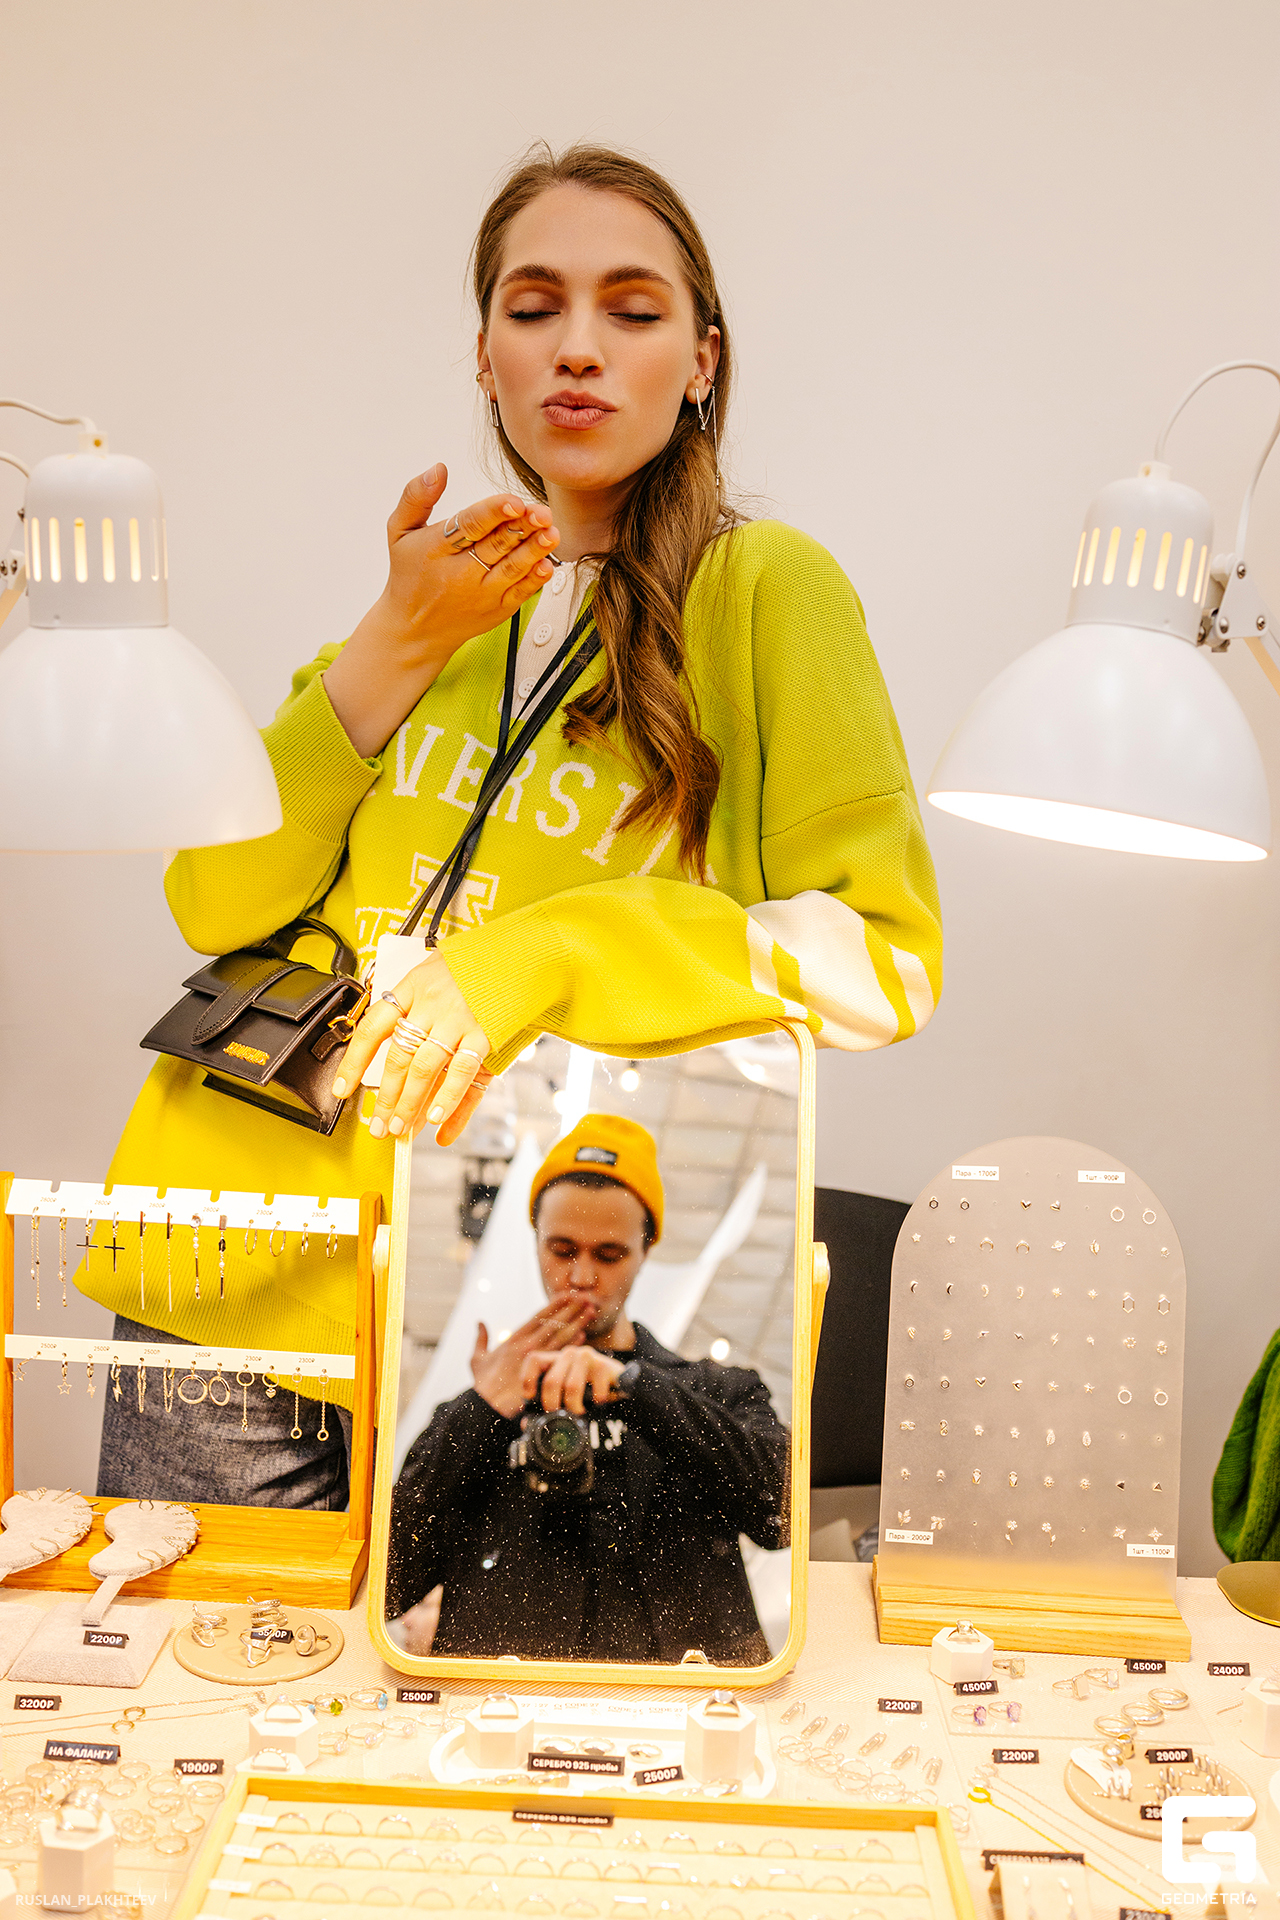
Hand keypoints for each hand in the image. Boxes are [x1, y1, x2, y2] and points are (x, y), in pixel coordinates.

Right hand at [323, 464, 560, 755]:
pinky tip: (548, 562)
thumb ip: (416, 497)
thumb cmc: (409, 574)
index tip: (514, 502)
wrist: (414, 630)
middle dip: (522, 527)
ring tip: (551, 532)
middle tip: (541, 512)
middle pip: (495, 546)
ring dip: (534, 550)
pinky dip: (535, 578)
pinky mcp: (497, 610)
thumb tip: (439, 469)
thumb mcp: (399, 532)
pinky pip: (520, 592)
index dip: (493, 513)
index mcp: (435, 550)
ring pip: (512, 569)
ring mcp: (480, 595)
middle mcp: (458, 574)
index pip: (468, 527)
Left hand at [331, 950, 490, 1143]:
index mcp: (412, 987)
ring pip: (424, 1069)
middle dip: (384, 1097)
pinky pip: (461, 1072)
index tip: (343, 1088)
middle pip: (398, 1057)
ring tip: (400, 1128)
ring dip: (409, 1104)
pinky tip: (436, 1119)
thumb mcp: (435, 973)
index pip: (373, 1028)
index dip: (354, 1062)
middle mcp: (431, 1004)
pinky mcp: (485, 1032)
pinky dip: (448, 1099)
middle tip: (377, 1124)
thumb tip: (391, 1048)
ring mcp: (458, 1019)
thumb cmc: (476, 966)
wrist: (522, 952)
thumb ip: (414, 1007)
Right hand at [471, 1293, 595, 1418]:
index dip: (555, 1304)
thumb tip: (479, 1322)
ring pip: (561, 1336)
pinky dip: (573, 1344)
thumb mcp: (478, 1358)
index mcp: (514, 1339)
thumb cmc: (483, 1384)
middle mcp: (527, 1345)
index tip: (568, 1294)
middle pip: (554, 1322)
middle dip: (571, 1309)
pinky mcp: (543, 1372)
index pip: (539, 1316)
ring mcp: (536, 1358)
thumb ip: (481, 1339)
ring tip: (590, 1311)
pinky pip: (561, 1355)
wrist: (488, 1405)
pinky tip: (584, 1335)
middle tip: (586, 1297)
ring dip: (577, 1322)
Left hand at [521, 1344, 626, 1416]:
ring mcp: (587, 1358)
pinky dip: (596, 1404)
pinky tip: (598, 1405)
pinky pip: (595, 1390)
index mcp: (556, 1359)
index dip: (528, 1379)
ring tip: (578, 1414)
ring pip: (572, 1387)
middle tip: (557, 1416)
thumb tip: (525, 1424)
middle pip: (551, 1381)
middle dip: (552, 1405)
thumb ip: (546, 1406)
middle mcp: (570, 1354)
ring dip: (574, 1407)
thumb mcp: (565, 1395)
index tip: (529, 1397)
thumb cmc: (587, 1390)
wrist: (621, 1383)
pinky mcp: (604, 1366)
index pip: (534, 1359)